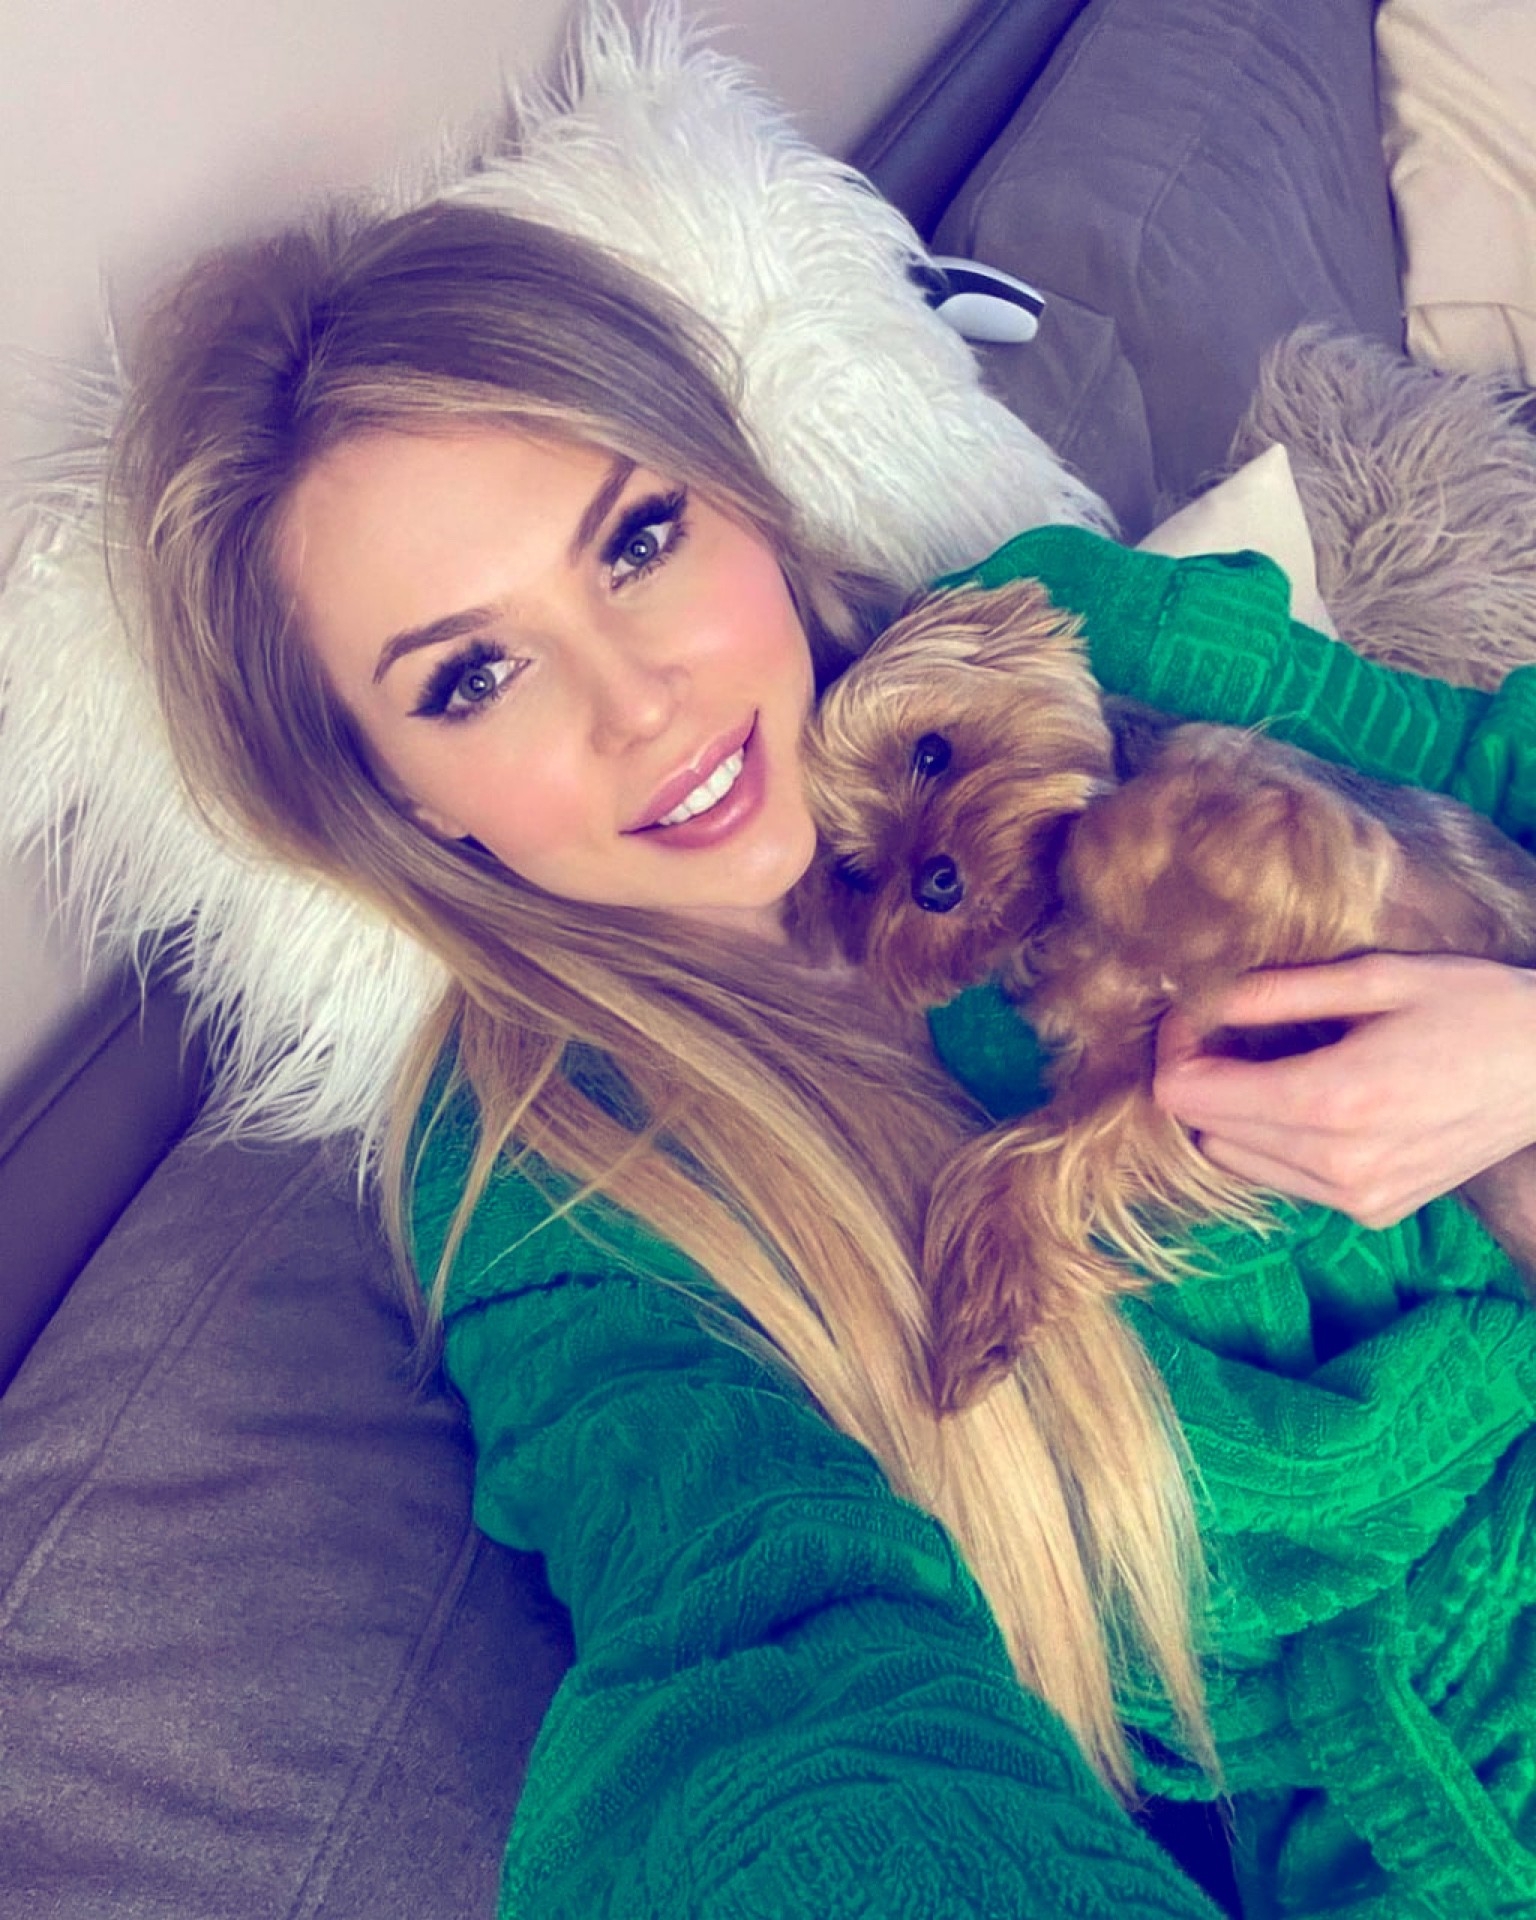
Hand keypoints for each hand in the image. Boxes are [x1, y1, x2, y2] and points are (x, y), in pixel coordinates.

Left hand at [1152, 953, 1535, 1226]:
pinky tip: (1313, 1099)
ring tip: (1275, 1060)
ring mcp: (1357, 1197)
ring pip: (1233, 1159)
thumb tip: (1194, 996)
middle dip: (1200, 1075)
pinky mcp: (1373, 1211)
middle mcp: (1338, 1164)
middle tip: (1230, 1028)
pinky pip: (1281, 1179)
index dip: (1175, 1047)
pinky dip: (1273, 1140)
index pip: (1187, 1094)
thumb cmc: (1473, 1007)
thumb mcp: (1375, 977)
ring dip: (1233, 1111)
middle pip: (1202, 1128)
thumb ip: (1274, 992)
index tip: (1193, 1011)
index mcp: (1332, 1099)